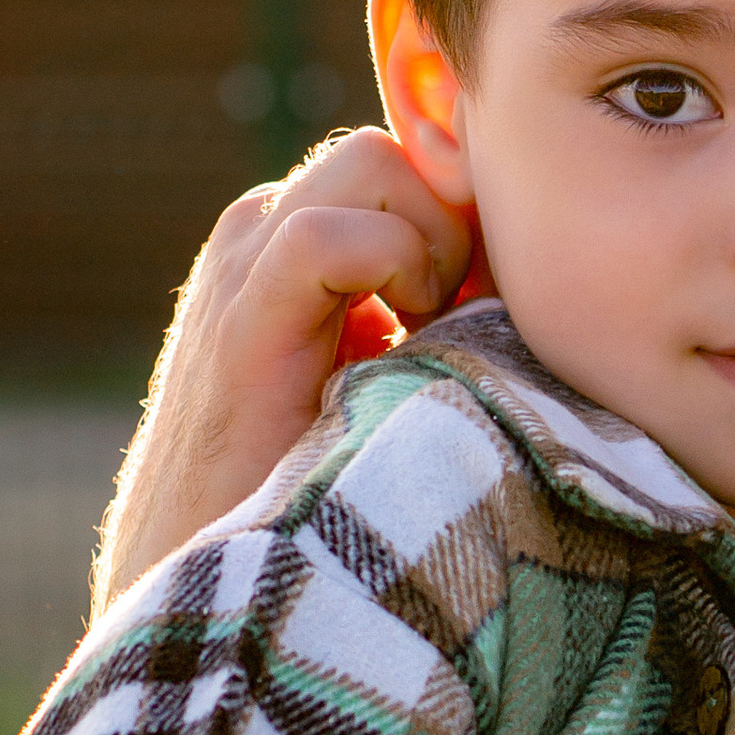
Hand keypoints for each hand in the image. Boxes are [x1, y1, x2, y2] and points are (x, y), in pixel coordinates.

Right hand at [92, 126, 472, 614]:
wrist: (217, 581)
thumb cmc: (316, 490)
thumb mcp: (380, 374)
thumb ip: (425, 310)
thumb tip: (518, 278)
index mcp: (293, 239)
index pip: (404, 166)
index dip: (464, 217)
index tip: (490, 303)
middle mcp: (262, 233)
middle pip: (395, 153)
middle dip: (456, 221)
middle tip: (466, 320)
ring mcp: (243, 266)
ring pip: (371, 165)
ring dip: (433, 242)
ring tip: (433, 335)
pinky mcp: (239, 318)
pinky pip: (326, 232)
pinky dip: (390, 266)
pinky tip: (407, 338)